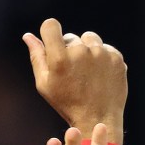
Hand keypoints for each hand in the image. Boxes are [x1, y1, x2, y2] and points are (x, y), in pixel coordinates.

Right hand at [24, 19, 126, 144]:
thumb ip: (37, 57)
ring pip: (88, 38)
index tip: (53, 42)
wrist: (98, 119)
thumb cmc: (67, 103)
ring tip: (86, 72)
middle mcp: (81, 52)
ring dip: (86, 50)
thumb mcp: (45, 84)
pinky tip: (99, 74)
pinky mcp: (116, 57)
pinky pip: (105, 47)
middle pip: (70, 37)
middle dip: (68, 50)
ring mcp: (101, 53)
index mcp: (60, 59)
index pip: (50, 25)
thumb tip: (28, 36)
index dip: (49, 31)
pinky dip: (101, 57)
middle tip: (72, 73)